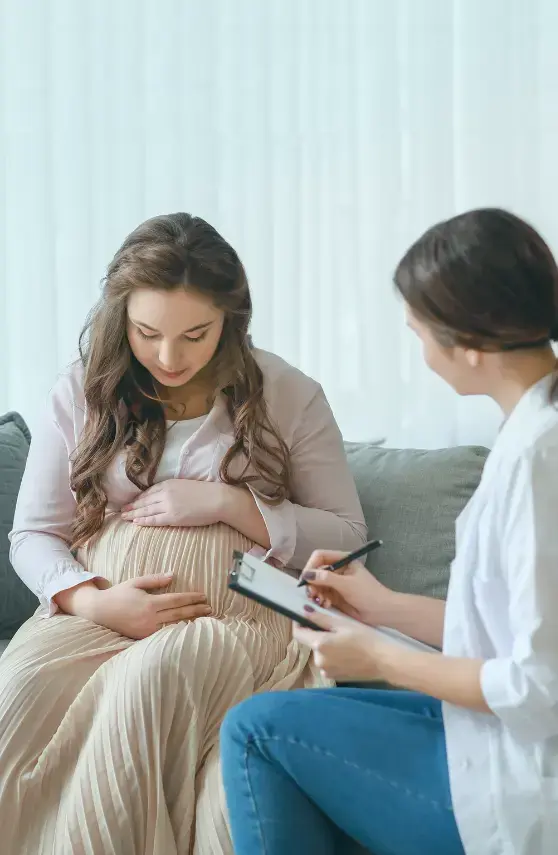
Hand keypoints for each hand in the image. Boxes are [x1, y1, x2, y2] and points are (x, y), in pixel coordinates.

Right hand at [61, 575, 211, 638]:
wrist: (99, 612)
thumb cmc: (119, 594)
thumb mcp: (136, 582)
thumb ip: (155, 580)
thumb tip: (173, 575)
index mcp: (149, 602)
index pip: (176, 600)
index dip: (191, 598)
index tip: (204, 596)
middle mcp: (149, 618)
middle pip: (179, 614)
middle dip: (196, 611)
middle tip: (210, 608)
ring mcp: (147, 630)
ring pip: (174, 626)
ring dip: (191, 622)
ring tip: (205, 619)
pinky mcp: (143, 638)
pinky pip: (164, 634)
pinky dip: (178, 631)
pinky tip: (188, 629)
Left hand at [121, 479, 224, 526]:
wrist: (218, 499)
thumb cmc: (206, 493)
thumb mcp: (186, 485)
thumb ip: (173, 489)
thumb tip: (164, 495)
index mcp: (169, 483)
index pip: (149, 491)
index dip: (138, 498)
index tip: (131, 502)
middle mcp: (165, 493)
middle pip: (144, 501)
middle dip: (132, 506)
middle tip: (121, 510)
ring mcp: (168, 505)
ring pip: (146, 510)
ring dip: (133, 513)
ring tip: (124, 517)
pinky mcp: (173, 517)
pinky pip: (154, 519)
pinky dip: (144, 520)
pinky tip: (136, 522)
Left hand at [293, 607, 390, 681]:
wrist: (384, 660)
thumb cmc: (365, 638)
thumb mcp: (343, 623)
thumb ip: (320, 618)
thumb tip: (304, 611)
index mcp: (318, 644)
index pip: (297, 633)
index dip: (299, 623)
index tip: (305, 616)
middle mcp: (318, 660)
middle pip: (310, 643)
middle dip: (317, 633)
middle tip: (334, 626)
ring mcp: (326, 671)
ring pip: (320, 653)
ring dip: (326, 645)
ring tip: (344, 639)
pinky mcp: (335, 678)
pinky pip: (328, 662)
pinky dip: (333, 656)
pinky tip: (348, 652)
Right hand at [300, 549, 395, 626]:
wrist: (381, 612)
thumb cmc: (368, 594)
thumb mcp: (347, 584)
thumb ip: (326, 578)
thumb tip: (307, 574)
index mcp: (343, 560)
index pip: (320, 556)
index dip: (311, 565)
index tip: (306, 578)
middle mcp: (338, 570)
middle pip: (316, 571)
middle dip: (312, 583)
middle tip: (312, 594)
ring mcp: (336, 583)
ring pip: (317, 585)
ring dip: (316, 593)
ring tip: (321, 601)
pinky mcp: (335, 596)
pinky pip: (322, 595)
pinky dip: (321, 600)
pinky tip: (326, 605)